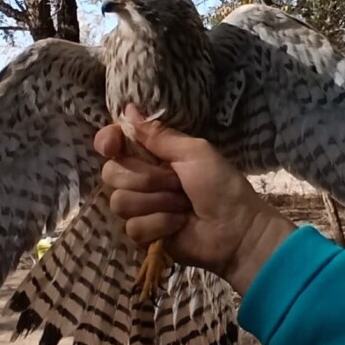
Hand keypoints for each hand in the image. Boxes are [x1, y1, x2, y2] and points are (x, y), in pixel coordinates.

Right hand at [94, 105, 295, 294]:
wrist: (236, 229)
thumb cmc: (221, 186)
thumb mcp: (194, 152)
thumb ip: (159, 135)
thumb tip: (129, 109)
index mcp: (153, 155)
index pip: (112, 143)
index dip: (107, 141)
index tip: (113, 146)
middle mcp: (141, 179)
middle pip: (111, 172)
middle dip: (147, 178)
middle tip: (177, 183)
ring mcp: (141, 208)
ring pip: (120, 201)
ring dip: (157, 202)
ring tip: (182, 205)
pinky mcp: (144, 234)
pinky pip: (133, 227)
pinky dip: (160, 224)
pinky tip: (178, 224)